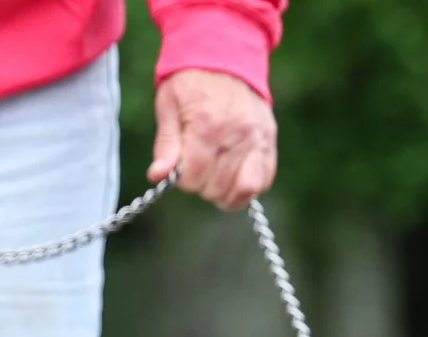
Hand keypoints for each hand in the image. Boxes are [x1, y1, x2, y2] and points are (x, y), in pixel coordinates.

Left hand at [150, 70, 277, 209]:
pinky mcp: (269, 139)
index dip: (181, 179)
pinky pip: (264, 179)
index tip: (180, 165)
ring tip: (215, 173)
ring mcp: (257, 138)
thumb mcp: (168, 108)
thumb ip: (166, 146)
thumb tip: (157, 176)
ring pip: (241, 190)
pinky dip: (248, 187)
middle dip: (201, 183)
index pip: (192, 179)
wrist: (224, 55)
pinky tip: (234, 177)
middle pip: (215, 188)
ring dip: (223, 190)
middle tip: (197, 165)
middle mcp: (236, 135)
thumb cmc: (190, 82)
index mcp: (207, 126)